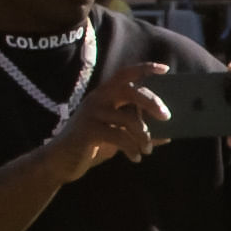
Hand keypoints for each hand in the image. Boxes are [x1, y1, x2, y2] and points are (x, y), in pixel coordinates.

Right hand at [55, 59, 173, 180]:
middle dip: (152, 102)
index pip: (124, 74)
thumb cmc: (93, 145)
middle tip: (167, 117)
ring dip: (144, 136)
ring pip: (129, 118)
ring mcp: (90, 114)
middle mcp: (97, 99)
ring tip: (147, 150)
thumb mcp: (118, 135)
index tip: (165, 68)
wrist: (61, 162)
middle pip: (130, 90)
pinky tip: (136, 158)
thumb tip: (169, 135)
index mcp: (104, 95)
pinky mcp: (87, 130)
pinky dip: (132, 148)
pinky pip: (120, 136)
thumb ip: (138, 131)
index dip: (144, 69)